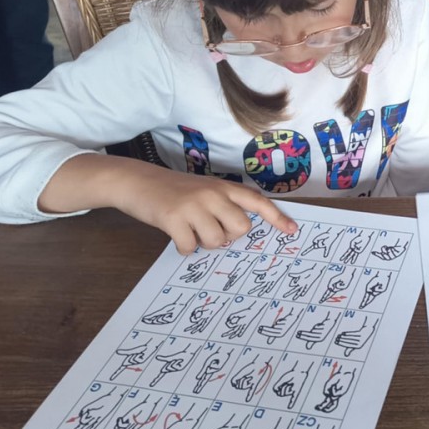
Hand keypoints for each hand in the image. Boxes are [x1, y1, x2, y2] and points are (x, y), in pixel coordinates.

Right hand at [120, 166, 296, 254]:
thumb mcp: (205, 189)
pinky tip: (176, 236)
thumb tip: (243, 229)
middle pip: (241, 228)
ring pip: (216, 241)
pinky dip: (184, 248)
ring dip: (203, 243)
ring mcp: (193, 205)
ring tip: (190, 230)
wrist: (136, 180)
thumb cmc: (174, 190)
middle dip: (228, 236)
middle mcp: (212, 194)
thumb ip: (225, 203)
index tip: (291, 230)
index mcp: (223, 187)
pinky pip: (189, 247)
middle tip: (211, 229)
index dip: (276, 217)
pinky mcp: (173, 218)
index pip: (257, 202)